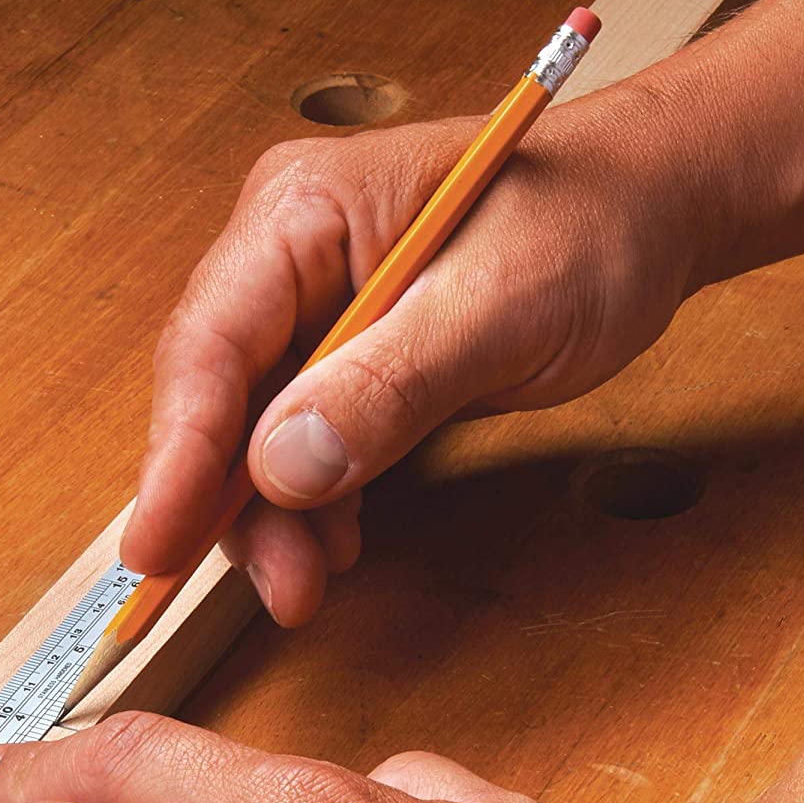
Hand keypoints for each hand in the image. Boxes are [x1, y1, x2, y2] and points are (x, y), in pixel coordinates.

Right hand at [120, 84, 709, 625]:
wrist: (649, 215)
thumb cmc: (592, 227)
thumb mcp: (501, 307)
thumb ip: (389, 384)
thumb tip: (282, 466)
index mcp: (302, 213)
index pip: (211, 342)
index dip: (177, 453)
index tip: (155, 545)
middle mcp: (287, 260)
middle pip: (217, 400)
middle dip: (230, 505)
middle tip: (276, 589)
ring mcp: (313, 315)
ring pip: (254, 439)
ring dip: (274, 521)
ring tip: (308, 586)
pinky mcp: (345, 363)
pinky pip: (304, 449)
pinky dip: (315, 508)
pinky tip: (337, 549)